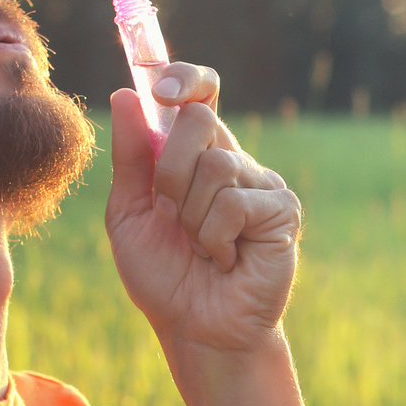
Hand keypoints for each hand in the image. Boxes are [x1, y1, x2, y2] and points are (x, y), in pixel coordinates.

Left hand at [105, 66, 300, 354]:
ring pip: (215, 165)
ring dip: (190, 216)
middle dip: (169, 171)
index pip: (199, 94)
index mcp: (195, 154)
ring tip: (200, 247)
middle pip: (199, 118)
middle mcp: (232, 159)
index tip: (162, 89)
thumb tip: (123, 95)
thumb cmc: (163, 275)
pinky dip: (215, 237)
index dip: (185, 78)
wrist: (196, 327)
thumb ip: (130, 157)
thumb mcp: (129, 213)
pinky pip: (235, 202)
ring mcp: (261, 182)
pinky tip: (225, 259)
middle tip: (171, 214)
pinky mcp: (282, 210)